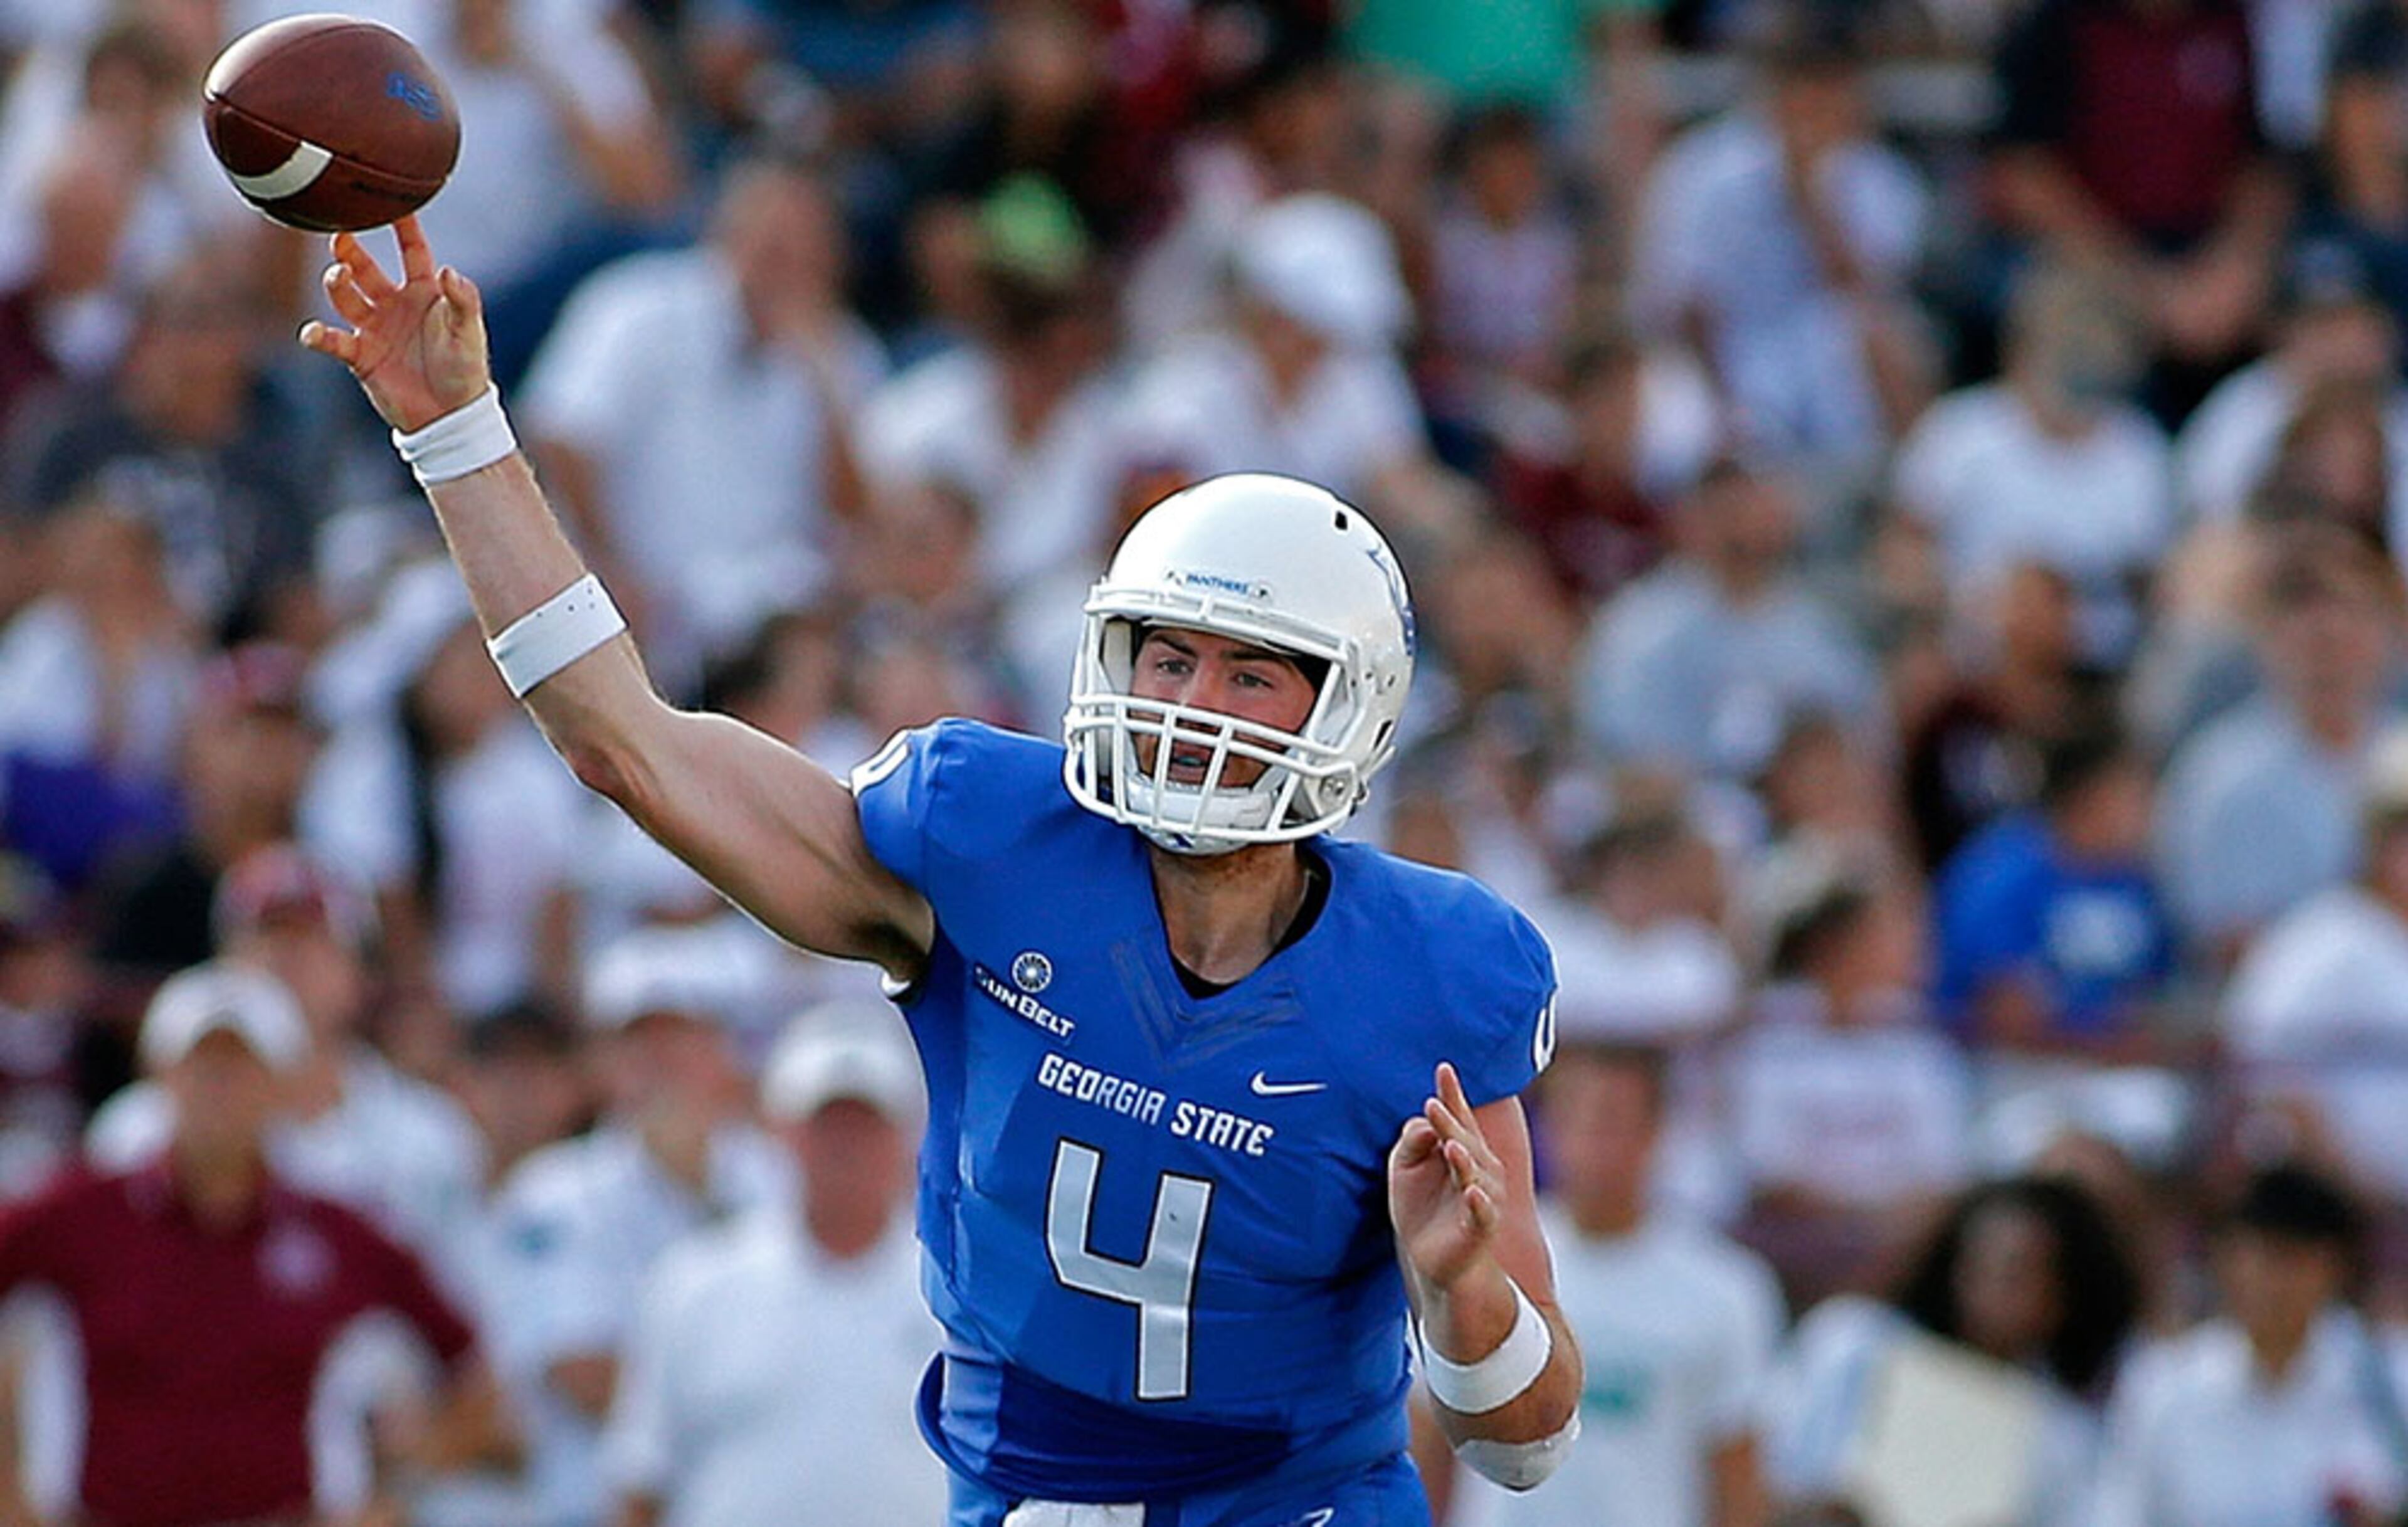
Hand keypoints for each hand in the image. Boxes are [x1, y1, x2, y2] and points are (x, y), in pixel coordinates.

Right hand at [300, 216, 490, 432]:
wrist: (450, 416)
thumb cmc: (465, 370)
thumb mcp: (469, 332)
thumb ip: (463, 299)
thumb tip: (448, 270)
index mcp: (425, 292)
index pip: (412, 250)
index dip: (403, 226)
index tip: (391, 202)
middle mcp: (394, 303)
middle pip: (365, 267)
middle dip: (350, 250)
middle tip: (339, 237)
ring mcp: (375, 328)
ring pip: (345, 296)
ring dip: (336, 283)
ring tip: (338, 275)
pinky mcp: (360, 355)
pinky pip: (333, 340)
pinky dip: (319, 335)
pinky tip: (313, 333)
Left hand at [1387, 1062, 1505, 1295]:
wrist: (1433, 1261)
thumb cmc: (1421, 1208)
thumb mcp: (1405, 1168)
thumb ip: (1412, 1141)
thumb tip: (1425, 1123)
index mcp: (1462, 1149)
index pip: (1457, 1116)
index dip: (1452, 1093)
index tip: (1443, 1067)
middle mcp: (1479, 1168)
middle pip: (1464, 1139)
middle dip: (1450, 1122)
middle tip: (1433, 1103)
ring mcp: (1483, 1196)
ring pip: (1476, 1172)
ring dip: (1464, 1158)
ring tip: (1450, 1144)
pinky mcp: (1480, 1227)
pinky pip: (1482, 1212)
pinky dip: (1479, 1201)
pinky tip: (1472, 1191)